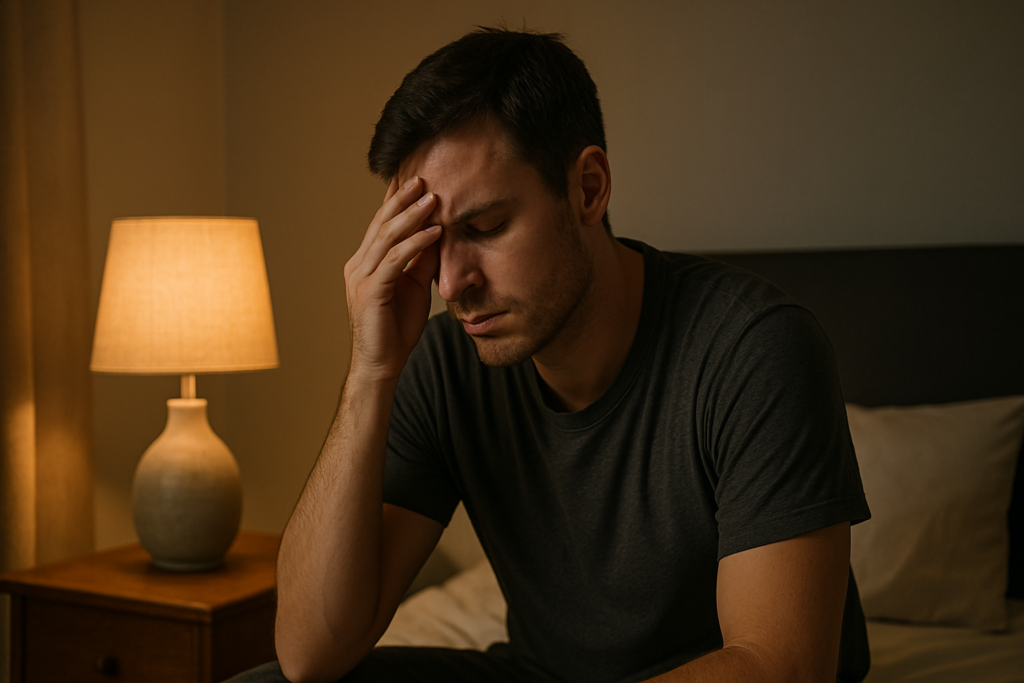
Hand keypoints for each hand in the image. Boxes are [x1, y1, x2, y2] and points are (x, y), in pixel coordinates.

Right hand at [344, 176, 440, 381]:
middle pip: (381, 224)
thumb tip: (437, 233)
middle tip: (423, 177)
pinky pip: (395, 261)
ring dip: (412, 216)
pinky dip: (415, 244)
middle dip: (403, 199)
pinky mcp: (370, 292)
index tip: (413, 178)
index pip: (381, 224)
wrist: (381, 365)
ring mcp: (361, 278)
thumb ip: (421, 261)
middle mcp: (358, 265)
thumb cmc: (396, 329)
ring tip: (433, 198)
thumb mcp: (415, 287)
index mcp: (366, 262)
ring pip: (387, 237)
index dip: (395, 201)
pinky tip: (434, 232)